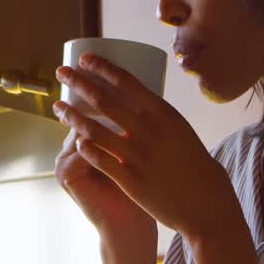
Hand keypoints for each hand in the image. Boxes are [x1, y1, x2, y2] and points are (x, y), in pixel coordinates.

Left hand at [53, 53, 244, 243]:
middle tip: (61, 73)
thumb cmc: (196, 166)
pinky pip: (97, 158)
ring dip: (70, 115)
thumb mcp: (180, 131)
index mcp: (164, 113)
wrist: (206, 205)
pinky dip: (84, 147)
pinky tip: (75, 141)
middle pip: (102, 100)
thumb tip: (137, 104)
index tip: (84, 58)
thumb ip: (158, 118)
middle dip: (77, 82)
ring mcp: (136, 155)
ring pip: (92, 129)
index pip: (126, 81)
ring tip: (57, 107)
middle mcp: (148, 130)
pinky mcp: (128, 179)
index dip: (101, 67)